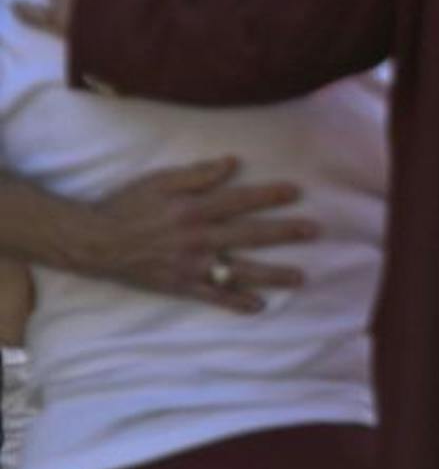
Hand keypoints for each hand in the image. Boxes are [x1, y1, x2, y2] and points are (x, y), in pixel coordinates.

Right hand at [71, 157, 317, 312]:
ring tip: (300, 276)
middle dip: (284, 233)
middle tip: (315, 230)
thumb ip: (198, 174)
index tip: (297, 191)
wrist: (93, 241)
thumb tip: (233, 162)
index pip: (239, 201)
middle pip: (248, 235)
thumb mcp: (159, 181)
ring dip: (272, 274)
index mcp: (192, 209)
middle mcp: (196, 238)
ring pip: (238, 271)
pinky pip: (213, 297)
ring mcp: (190, 265)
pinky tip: (259, 306)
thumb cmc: (127, 206)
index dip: (269, 195)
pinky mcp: (180, 285)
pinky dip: (235, 303)